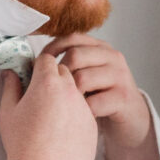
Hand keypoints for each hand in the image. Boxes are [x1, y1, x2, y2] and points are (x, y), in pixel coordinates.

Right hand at [0, 53, 97, 159]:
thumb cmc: (22, 144)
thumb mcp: (8, 113)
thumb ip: (10, 87)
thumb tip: (10, 73)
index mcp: (47, 83)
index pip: (47, 59)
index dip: (39, 66)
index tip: (33, 76)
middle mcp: (70, 90)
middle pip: (65, 72)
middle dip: (53, 78)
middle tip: (41, 96)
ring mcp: (84, 107)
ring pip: (77, 92)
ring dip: (66, 97)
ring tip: (52, 117)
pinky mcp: (93, 125)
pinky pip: (84, 112)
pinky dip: (75, 115)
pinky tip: (63, 131)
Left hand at [40, 34, 157, 159]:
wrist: (131, 121)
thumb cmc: (99, 99)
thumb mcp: (85, 77)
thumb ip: (66, 66)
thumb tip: (28, 64)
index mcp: (100, 48)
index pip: (72, 37)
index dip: (52, 48)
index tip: (39, 63)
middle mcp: (112, 57)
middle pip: (75, 56)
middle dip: (59, 75)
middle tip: (54, 93)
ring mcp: (120, 76)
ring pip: (83, 78)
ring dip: (70, 95)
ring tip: (68, 107)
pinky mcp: (124, 98)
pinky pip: (94, 102)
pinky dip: (82, 112)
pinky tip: (81, 118)